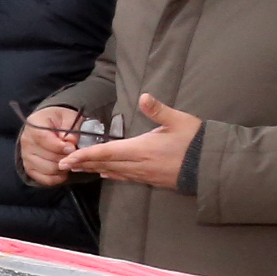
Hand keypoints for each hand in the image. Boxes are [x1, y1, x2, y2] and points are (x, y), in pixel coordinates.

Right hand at [18, 105, 82, 187]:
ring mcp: (26, 156)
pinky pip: (46, 179)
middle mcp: (26, 141)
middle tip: (73, 153)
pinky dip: (58, 177)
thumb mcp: (68, 117)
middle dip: (66, 156)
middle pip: (49, 156)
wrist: (48, 126)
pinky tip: (63, 169)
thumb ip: (72, 127)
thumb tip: (70, 142)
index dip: (59, 146)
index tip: (72, 147)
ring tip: (68, 159)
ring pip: (50, 169)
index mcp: (34, 124)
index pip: (43, 138)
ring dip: (63, 167)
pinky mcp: (29, 168)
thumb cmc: (59, 121)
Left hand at [64, 93, 200, 189]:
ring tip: (78, 169)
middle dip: (83, 165)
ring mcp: (145, 174)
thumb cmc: (197, 141)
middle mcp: (139, 164)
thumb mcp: (179, 121)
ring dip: (95, 170)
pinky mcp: (152, 180)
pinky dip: (113, 175)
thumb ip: (159, 110)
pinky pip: (127, 178)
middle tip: (63, 165)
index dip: (85, 156)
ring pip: (114, 172)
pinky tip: (106, 174)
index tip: (67, 159)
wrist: (213, 166)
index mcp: (141, 149)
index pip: (106, 152)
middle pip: (105, 164)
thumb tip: (144, 96)